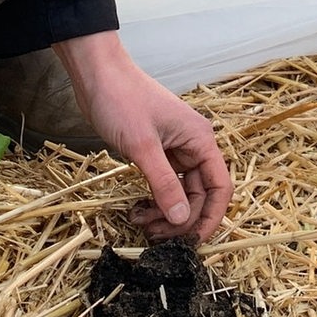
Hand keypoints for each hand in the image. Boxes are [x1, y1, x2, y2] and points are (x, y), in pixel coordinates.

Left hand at [53, 31, 231, 241]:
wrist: (96, 74)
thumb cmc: (121, 100)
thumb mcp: (143, 146)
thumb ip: (164, 185)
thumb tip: (182, 220)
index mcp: (200, 139)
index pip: (219, 187)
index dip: (211, 218)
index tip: (194, 243)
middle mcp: (192, 145)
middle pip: (199, 195)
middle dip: (180, 219)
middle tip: (154, 235)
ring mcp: (173, 149)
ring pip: (180, 192)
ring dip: (165, 212)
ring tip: (140, 222)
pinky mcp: (155, 151)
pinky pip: (163, 184)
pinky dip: (154, 199)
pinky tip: (138, 209)